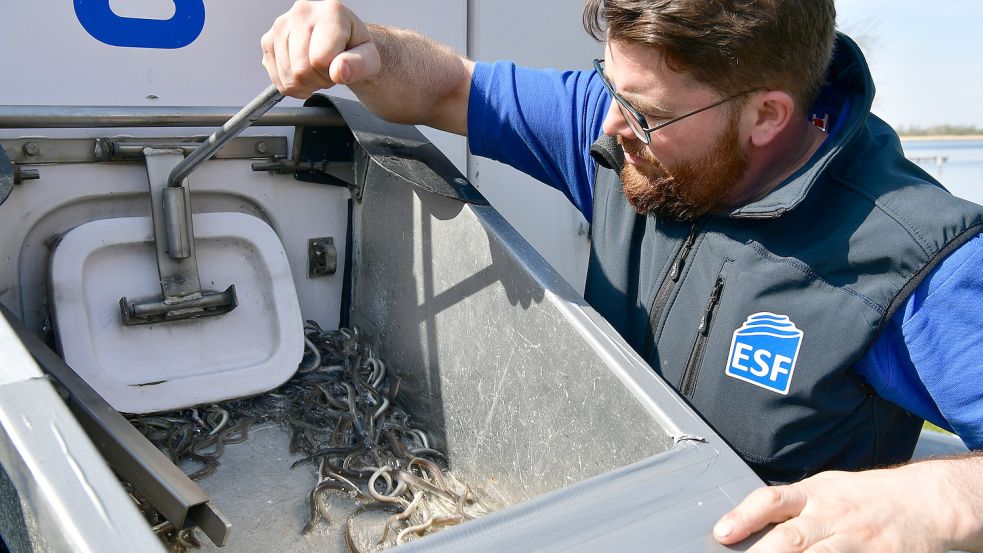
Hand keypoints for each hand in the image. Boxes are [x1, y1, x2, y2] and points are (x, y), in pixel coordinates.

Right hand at [261, 0, 380, 98]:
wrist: (342, 41)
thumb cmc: (356, 48)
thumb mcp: (369, 59)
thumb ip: (360, 65)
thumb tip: (339, 71)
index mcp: (330, 12)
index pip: (320, 60)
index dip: (332, 73)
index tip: (340, 66)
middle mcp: (302, 11)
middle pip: (301, 70)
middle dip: (318, 81)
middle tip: (329, 71)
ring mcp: (281, 24)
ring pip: (287, 77)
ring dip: (305, 84)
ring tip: (318, 70)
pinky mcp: (268, 39)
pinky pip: (276, 79)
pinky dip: (292, 85)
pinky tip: (304, 74)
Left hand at [712, 465, 962, 551]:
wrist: (923, 502)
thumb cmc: (864, 497)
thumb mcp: (826, 489)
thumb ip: (791, 506)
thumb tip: (746, 524)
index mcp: (814, 494)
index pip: (771, 501)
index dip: (743, 517)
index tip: (721, 533)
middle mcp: (832, 517)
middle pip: (789, 539)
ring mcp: (855, 541)